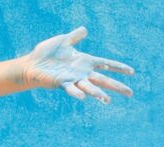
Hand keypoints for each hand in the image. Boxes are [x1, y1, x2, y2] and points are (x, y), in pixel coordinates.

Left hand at [17, 26, 136, 103]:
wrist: (32, 63)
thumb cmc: (46, 53)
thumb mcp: (63, 41)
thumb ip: (75, 37)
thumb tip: (84, 29)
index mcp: (85, 61)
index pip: (106, 65)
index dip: (118, 68)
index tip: (132, 72)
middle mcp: (82, 72)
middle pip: (103, 80)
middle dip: (117, 86)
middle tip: (131, 93)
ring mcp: (73, 79)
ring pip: (90, 88)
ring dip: (98, 94)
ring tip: (107, 100)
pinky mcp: (62, 83)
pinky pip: (71, 89)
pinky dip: (76, 93)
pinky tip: (82, 97)